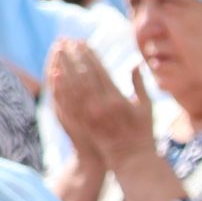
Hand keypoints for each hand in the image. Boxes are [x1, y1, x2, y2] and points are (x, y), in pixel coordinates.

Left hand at [47, 44, 154, 167]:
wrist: (133, 159)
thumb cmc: (143, 134)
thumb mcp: (147, 108)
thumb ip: (140, 85)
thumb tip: (135, 63)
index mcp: (117, 100)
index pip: (99, 70)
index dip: (89, 54)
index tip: (82, 41)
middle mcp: (101, 106)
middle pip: (83, 74)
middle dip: (74, 55)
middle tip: (66, 40)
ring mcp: (88, 115)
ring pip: (71, 84)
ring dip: (63, 65)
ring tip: (57, 51)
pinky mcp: (81, 123)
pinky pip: (67, 101)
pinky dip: (60, 86)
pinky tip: (54, 73)